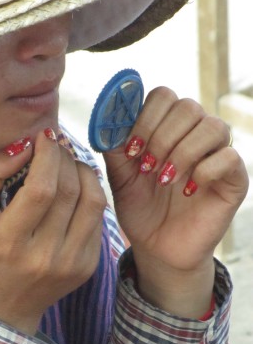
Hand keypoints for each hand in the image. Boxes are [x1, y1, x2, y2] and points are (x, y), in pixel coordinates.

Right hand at [0, 130, 105, 334]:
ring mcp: (71, 263)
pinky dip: (90, 195)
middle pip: (70, 191)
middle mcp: (44, 255)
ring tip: (68, 164)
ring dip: (84, 172)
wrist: (1, 309)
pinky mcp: (87, 266)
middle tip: (55, 147)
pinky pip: (98, 220)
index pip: (41, 189)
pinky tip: (74, 190)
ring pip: (94, 202)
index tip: (43, 138)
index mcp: (9, 242)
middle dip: (65, 158)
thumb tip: (24, 145)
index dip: (48, 155)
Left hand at [103, 86, 248, 316]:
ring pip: (212, 126)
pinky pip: (229, 157)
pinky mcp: (234, 178)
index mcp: (167, 126)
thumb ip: (113, 142)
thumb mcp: (119, 174)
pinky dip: (204, 170)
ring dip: (182, 152)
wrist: (156, 247)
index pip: (163, 96)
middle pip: (187, 106)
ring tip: (164, 180)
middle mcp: (195, 133)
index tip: (131, 151)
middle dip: (161, 137)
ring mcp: (217, 153)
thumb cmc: (139, 207)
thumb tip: (108, 110)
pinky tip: (187, 190)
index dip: (144, 119)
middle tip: (147, 168)